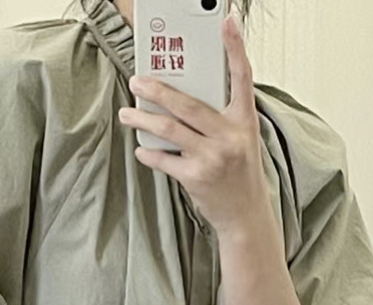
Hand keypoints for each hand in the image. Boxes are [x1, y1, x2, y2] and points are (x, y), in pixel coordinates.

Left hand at [119, 14, 269, 238]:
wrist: (245, 216)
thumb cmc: (240, 175)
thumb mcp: (240, 140)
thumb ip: (219, 119)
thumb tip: (183, 100)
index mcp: (243, 121)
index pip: (242, 77)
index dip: (235, 47)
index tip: (226, 21)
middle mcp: (230, 136)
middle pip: (188, 103)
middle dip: (158, 90)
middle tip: (137, 81)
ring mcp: (213, 157)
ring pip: (170, 129)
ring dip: (143, 119)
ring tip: (127, 113)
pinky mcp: (196, 177)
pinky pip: (164, 159)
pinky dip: (149, 153)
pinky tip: (141, 149)